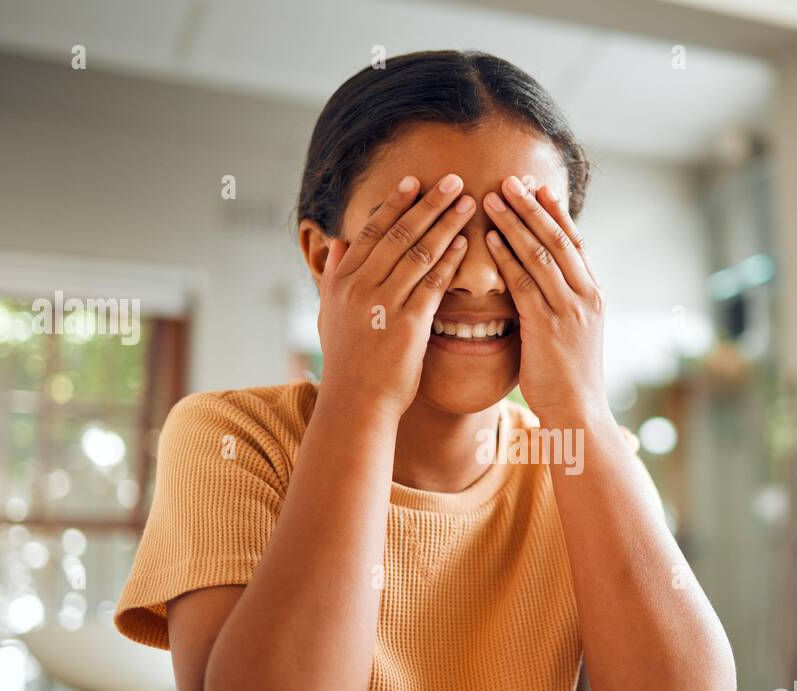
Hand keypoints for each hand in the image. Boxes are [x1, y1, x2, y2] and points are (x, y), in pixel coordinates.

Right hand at [316, 174, 473, 420]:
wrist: (355, 403)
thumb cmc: (348, 362)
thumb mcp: (329, 314)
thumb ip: (333, 276)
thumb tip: (337, 243)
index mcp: (343, 281)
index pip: (371, 231)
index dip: (394, 204)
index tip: (413, 181)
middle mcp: (361, 287)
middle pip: (398, 234)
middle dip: (428, 204)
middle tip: (453, 180)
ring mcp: (384, 304)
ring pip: (418, 253)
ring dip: (445, 224)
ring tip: (468, 203)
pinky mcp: (408, 325)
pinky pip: (432, 284)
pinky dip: (448, 261)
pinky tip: (464, 244)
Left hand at [482, 176, 606, 424]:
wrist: (579, 413)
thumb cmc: (570, 379)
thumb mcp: (574, 335)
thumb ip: (562, 305)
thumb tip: (543, 286)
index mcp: (595, 295)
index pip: (575, 243)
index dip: (556, 213)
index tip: (539, 187)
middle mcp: (587, 296)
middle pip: (558, 239)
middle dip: (533, 207)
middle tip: (511, 179)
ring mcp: (569, 310)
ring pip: (540, 254)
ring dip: (515, 223)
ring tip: (493, 198)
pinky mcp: (548, 326)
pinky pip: (524, 283)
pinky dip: (507, 258)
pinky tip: (490, 240)